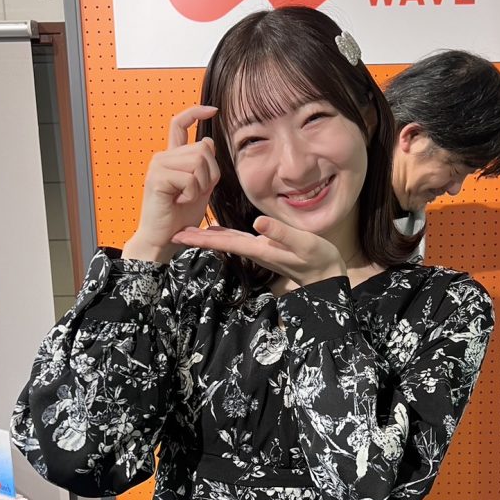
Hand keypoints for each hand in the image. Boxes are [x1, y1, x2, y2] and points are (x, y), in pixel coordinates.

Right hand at [123, 106, 219, 261]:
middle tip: (195, 193)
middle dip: (209, 173)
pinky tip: (179, 202)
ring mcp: (158, 166)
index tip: (213, 109)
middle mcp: (163, 157)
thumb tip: (208, 141)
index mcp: (171, 157)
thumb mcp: (200, 188)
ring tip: (186, 198)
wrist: (162, 238)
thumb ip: (205, 167)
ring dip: (201, 185)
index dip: (196, 112)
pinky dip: (192, 194)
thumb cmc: (179, 217)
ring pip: (198, 162)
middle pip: (202, 148)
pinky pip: (190, 178)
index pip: (180, 124)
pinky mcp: (157, 178)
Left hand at [172, 215, 347, 286]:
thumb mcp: (303, 243)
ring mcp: (260, 250)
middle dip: (196, 239)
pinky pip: (238, 240)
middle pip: (220, 243)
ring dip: (207, 238)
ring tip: (188, 231)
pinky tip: (216, 231)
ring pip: (227, 242)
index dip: (201, 238)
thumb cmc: (318, 259)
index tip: (180, 235)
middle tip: (173, 233)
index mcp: (259, 248)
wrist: (327, 276)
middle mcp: (255, 250)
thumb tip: (257, 223)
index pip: (224, 242)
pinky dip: (223, 235)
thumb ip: (281, 233)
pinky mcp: (266, 248)